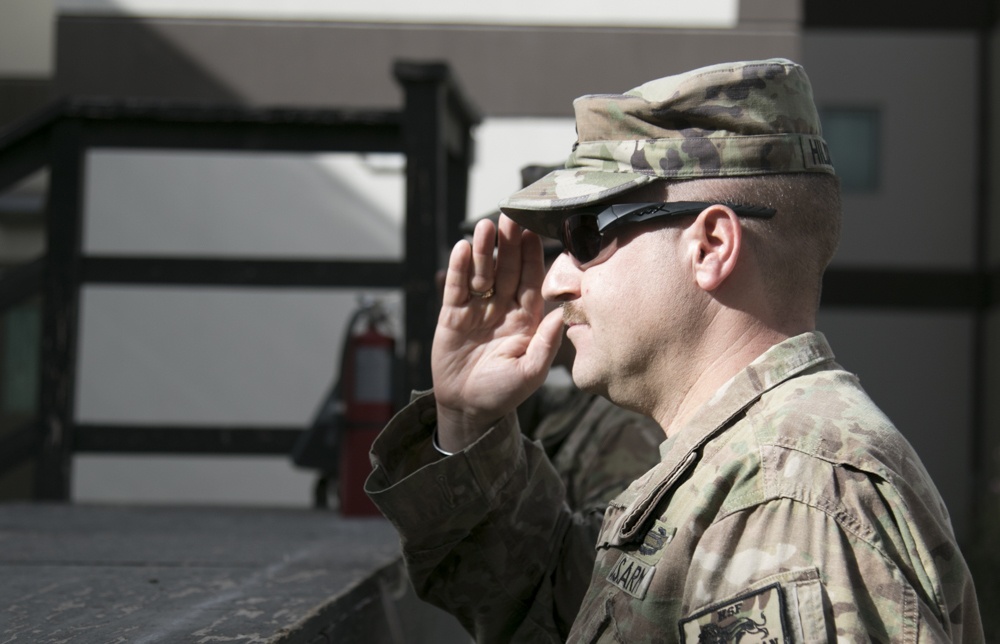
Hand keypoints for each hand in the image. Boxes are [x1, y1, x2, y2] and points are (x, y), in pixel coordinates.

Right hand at [432, 215, 563, 451]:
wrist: (467, 408)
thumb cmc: (503, 394)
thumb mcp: (529, 374)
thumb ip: (545, 345)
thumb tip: (561, 314)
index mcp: (526, 319)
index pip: (532, 281)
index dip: (533, 256)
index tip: (534, 232)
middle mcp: (503, 309)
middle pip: (507, 270)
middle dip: (508, 244)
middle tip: (509, 216)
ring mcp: (477, 310)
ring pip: (482, 274)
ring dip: (484, 251)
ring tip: (484, 227)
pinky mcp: (453, 316)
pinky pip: (456, 288)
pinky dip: (459, 268)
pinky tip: (462, 248)